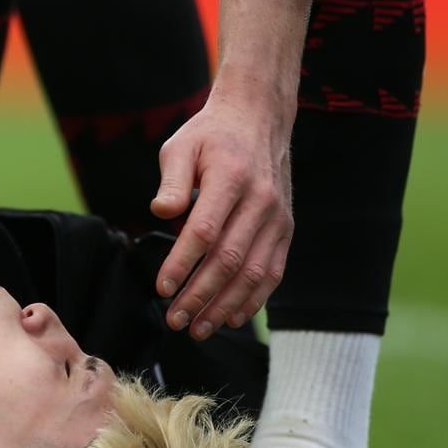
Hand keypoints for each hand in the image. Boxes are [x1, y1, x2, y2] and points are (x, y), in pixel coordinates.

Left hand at [149, 86, 293, 337]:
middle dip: (200, 295)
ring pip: (253, 273)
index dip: (183, 263)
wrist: (259, 120)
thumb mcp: (181, 146)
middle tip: (175, 319)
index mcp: (231, 178)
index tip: (162, 287)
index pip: (205, 231)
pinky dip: (254, 300)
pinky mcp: (285, 229)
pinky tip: (231, 317)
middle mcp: (260, 201)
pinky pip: (273, 272)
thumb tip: (161, 213)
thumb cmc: (211, 136)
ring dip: (225, 306)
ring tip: (199, 328)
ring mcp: (277, 218)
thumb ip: (171, 181)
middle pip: (229, 259)